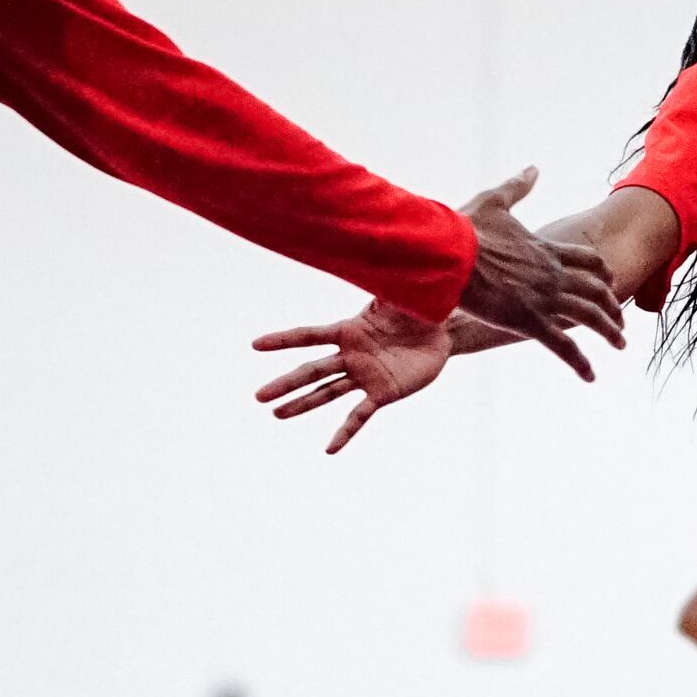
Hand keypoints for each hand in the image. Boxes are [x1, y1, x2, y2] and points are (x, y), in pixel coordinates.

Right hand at [251, 297, 458, 454]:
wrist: (440, 334)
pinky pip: (359, 416)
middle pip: (311, 371)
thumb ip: (382, 281)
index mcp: (348, 330)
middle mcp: (350, 356)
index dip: (284, 340)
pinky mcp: (382, 394)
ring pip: (326, 393)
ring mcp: (364, 377)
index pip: (310, 336)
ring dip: (302, 405)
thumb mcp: (397, 293)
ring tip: (277, 414)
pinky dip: (345, 433)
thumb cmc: (416, 309)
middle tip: (259, 396)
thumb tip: (370, 247)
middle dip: (285, 383)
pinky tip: (329, 449)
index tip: (256, 345)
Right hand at [451, 166, 626, 374]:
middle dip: (613, 306)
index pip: (587, 260)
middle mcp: (552, 275)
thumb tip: (534, 167)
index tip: (611, 282)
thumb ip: (518, 186)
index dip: (602, 272)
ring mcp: (543, 299)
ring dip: (609, 332)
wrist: (449, 253)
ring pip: (588, 317)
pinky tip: (592, 376)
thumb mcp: (494, 200)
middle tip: (622, 321)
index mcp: (545, 249)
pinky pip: (563, 346)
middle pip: (596, 291)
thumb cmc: (465, 229)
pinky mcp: (527, 321)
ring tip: (620, 344)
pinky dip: (580, 363)